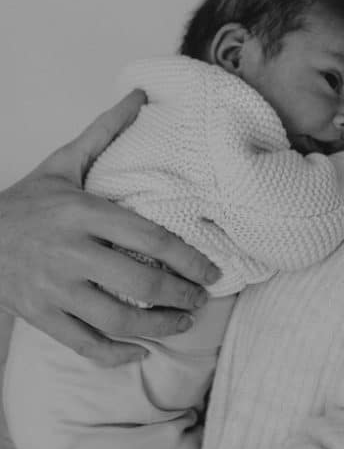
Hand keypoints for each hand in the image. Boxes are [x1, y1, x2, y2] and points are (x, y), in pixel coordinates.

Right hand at [0, 91, 221, 365]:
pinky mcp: (40, 316)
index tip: (211, 271)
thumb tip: (137, 94)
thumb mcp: (64, 162)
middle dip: (180, 297)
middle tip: (202, 299)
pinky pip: (84, 344)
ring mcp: (54, 289)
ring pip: (116, 320)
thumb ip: (104, 132)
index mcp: (83, 214)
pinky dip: (116, 354)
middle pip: (139, 283)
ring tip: (182, 322)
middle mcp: (71, 253)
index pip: (150, 239)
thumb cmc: (27, 200)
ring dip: (158, 327)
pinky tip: (139, 350)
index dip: (188, 259)